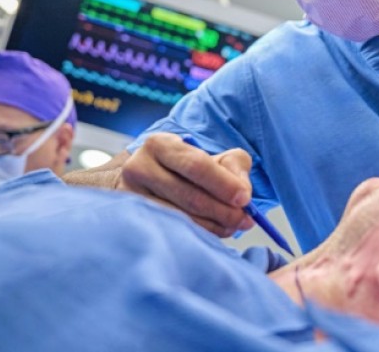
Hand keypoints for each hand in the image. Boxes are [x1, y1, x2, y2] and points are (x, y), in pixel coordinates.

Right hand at [118, 132, 255, 236]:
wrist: (145, 180)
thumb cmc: (185, 168)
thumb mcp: (212, 156)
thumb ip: (234, 166)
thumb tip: (243, 194)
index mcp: (160, 145)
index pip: (196, 165)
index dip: (224, 184)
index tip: (245, 199)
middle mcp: (139, 168)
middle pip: (189, 196)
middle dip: (223, 211)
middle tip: (245, 220)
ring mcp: (133, 197)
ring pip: (182, 218)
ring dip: (214, 226)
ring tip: (233, 226)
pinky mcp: (134, 220)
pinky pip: (174, 231)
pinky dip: (200, 234)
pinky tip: (214, 231)